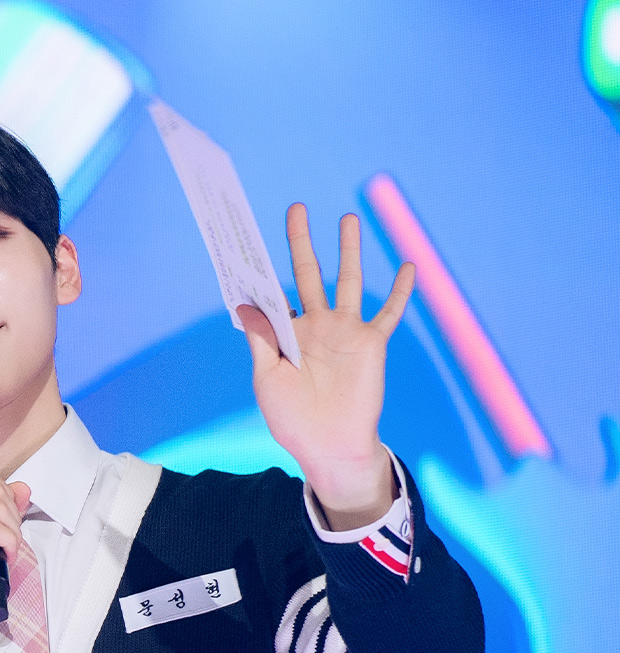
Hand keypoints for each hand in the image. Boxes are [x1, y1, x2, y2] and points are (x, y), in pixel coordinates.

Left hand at [240, 205, 416, 526]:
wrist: (328, 444)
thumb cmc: (292, 417)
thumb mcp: (268, 377)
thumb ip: (262, 338)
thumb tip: (245, 303)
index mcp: (287, 334)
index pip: (275, 293)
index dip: (264, 269)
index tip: (249, 242)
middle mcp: (317, 325)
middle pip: (310, 274)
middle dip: (303, 242)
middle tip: (297, 208)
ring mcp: (345, 331)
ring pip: (349, 281)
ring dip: (349, 250)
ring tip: (348, 218)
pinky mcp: (372, 342)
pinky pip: (389, 312)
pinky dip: (400, 290)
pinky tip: (408, 266)